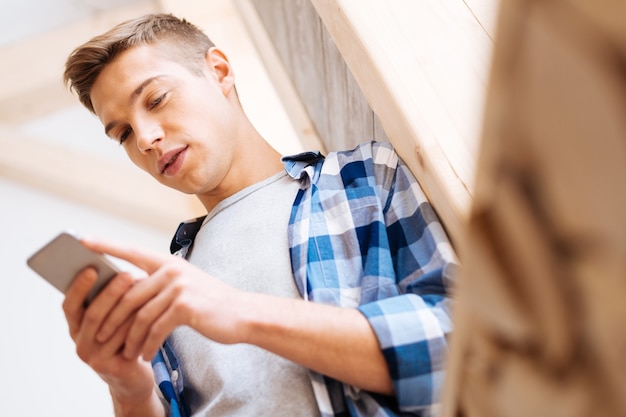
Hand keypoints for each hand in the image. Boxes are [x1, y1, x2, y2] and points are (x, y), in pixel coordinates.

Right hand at [62, 267, 155, 403]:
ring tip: (146, 288)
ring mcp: (93, 357)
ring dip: (130, 305)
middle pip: (92, 314)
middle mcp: (80, 342)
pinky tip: (153, 310)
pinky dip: (139, 322)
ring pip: (112, 326)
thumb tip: (121, 271)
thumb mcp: (113, 319)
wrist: (133, 376)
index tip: (91, 268)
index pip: (69, 304)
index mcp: (76, 326)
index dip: (78, 287)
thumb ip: (109, 300)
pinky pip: (126, 340)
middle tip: (127, 274)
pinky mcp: (111, 367)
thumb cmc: (124, 339)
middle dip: (110, 293)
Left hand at [81, 237, 249, 361]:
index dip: (106, 245)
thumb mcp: (184, 285)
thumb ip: (159, 284)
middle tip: (99, 335)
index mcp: (168, 262)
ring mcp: (179, 286)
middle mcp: (172, 269)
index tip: (83, 240)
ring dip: (130, 338)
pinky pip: (156, 328)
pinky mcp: (185, 306)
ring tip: (126, 352)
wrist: (240, 314)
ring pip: (140, 315)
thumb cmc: (209, 303)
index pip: (131, 250)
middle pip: (129, 294)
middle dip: (111, 318)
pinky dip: (148, 345)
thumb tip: (127, 290)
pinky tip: (146, 355)